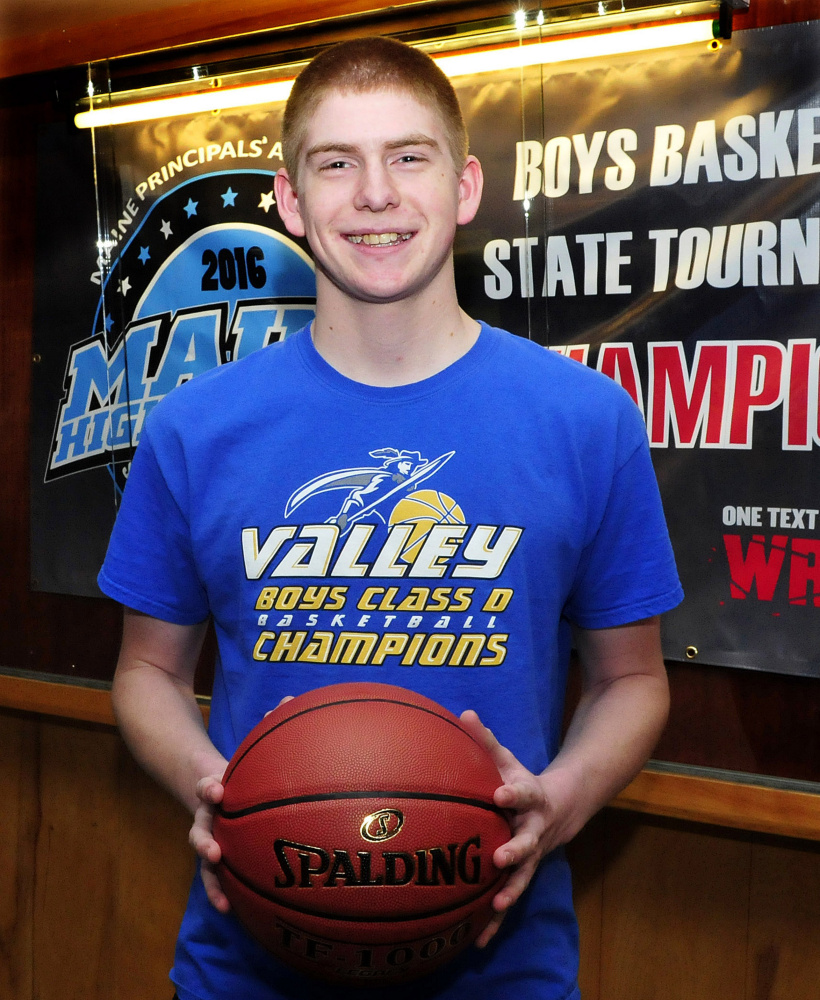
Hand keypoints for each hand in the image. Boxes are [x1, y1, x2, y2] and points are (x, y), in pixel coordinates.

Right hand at [192, 698, 294, 911]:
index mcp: (212, 786)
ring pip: (203, 857)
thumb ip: (268, 722)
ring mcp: (208, 833)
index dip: (208, 787)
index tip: (217, 789)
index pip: (205, 785)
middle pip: (199, 827)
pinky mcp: (216, 851)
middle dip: (204, 839)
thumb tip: (293, 697)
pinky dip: (220, 891)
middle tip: (214, 848)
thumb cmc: (237, 764)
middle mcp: (206, 813)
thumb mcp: (248, 743)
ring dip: (211, 875)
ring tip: (221, 896)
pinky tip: (230, 910)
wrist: (201, 779)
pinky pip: (215, 875)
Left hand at [460, 710, 561, 948]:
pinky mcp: (521, 875)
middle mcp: (533, 830)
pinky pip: (507, 898)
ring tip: (495, 906)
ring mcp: (530, 856)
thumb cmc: (522, 783)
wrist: (560, 809)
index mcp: (529, 799)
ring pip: (521, 877)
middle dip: (515, 850)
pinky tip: (478, 942)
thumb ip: (486, 741)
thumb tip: (463, 713)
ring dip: (509, 891)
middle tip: (500, 857)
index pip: (521, 793)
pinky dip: (495, 921)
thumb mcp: (509, 761)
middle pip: (526, 842)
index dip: (511, 793)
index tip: (498, 792)